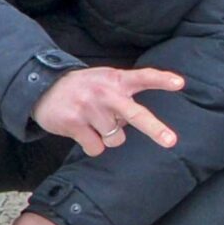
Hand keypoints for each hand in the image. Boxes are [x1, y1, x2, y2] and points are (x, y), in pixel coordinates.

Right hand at [33, 66, 184, 156]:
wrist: (43, 87)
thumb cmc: (84, 88)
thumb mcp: (105, 80)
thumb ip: (124, 92)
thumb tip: (140, 122)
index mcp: (116, 80)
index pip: (144, 77)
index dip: (162, 80)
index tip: (180, 83)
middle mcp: (105, 93)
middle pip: (135, 115)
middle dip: (155, 129)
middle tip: (171, 141)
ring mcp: (89, 108)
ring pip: (116, 139)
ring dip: (108, 137)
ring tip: (94, 123)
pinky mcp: (74, 123)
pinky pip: (96, 148)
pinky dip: (92, 145)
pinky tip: (82, 131)